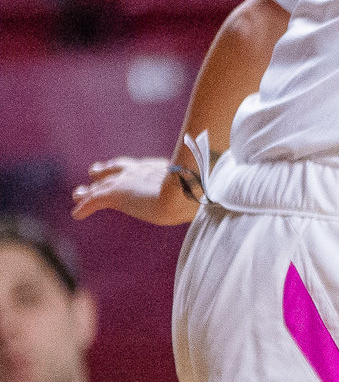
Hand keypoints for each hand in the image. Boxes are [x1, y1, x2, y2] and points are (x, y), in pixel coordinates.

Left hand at [71, 156, 195, 226]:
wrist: (185, 193)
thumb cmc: (200, 192)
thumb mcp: (204, 189)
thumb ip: (204, 189)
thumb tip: (220, 195)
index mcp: (158, 168)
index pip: (139, 167)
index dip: (130, 168)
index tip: (124, 168)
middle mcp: (139, 171)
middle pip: (116, 169)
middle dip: (104, 171)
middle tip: (94, 170)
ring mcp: (125, 182)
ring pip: (100, 186)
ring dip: (88, 191)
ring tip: (78, 194)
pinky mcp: (113, 194)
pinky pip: (93, 201)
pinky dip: (83, 207)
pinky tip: (76, 214)